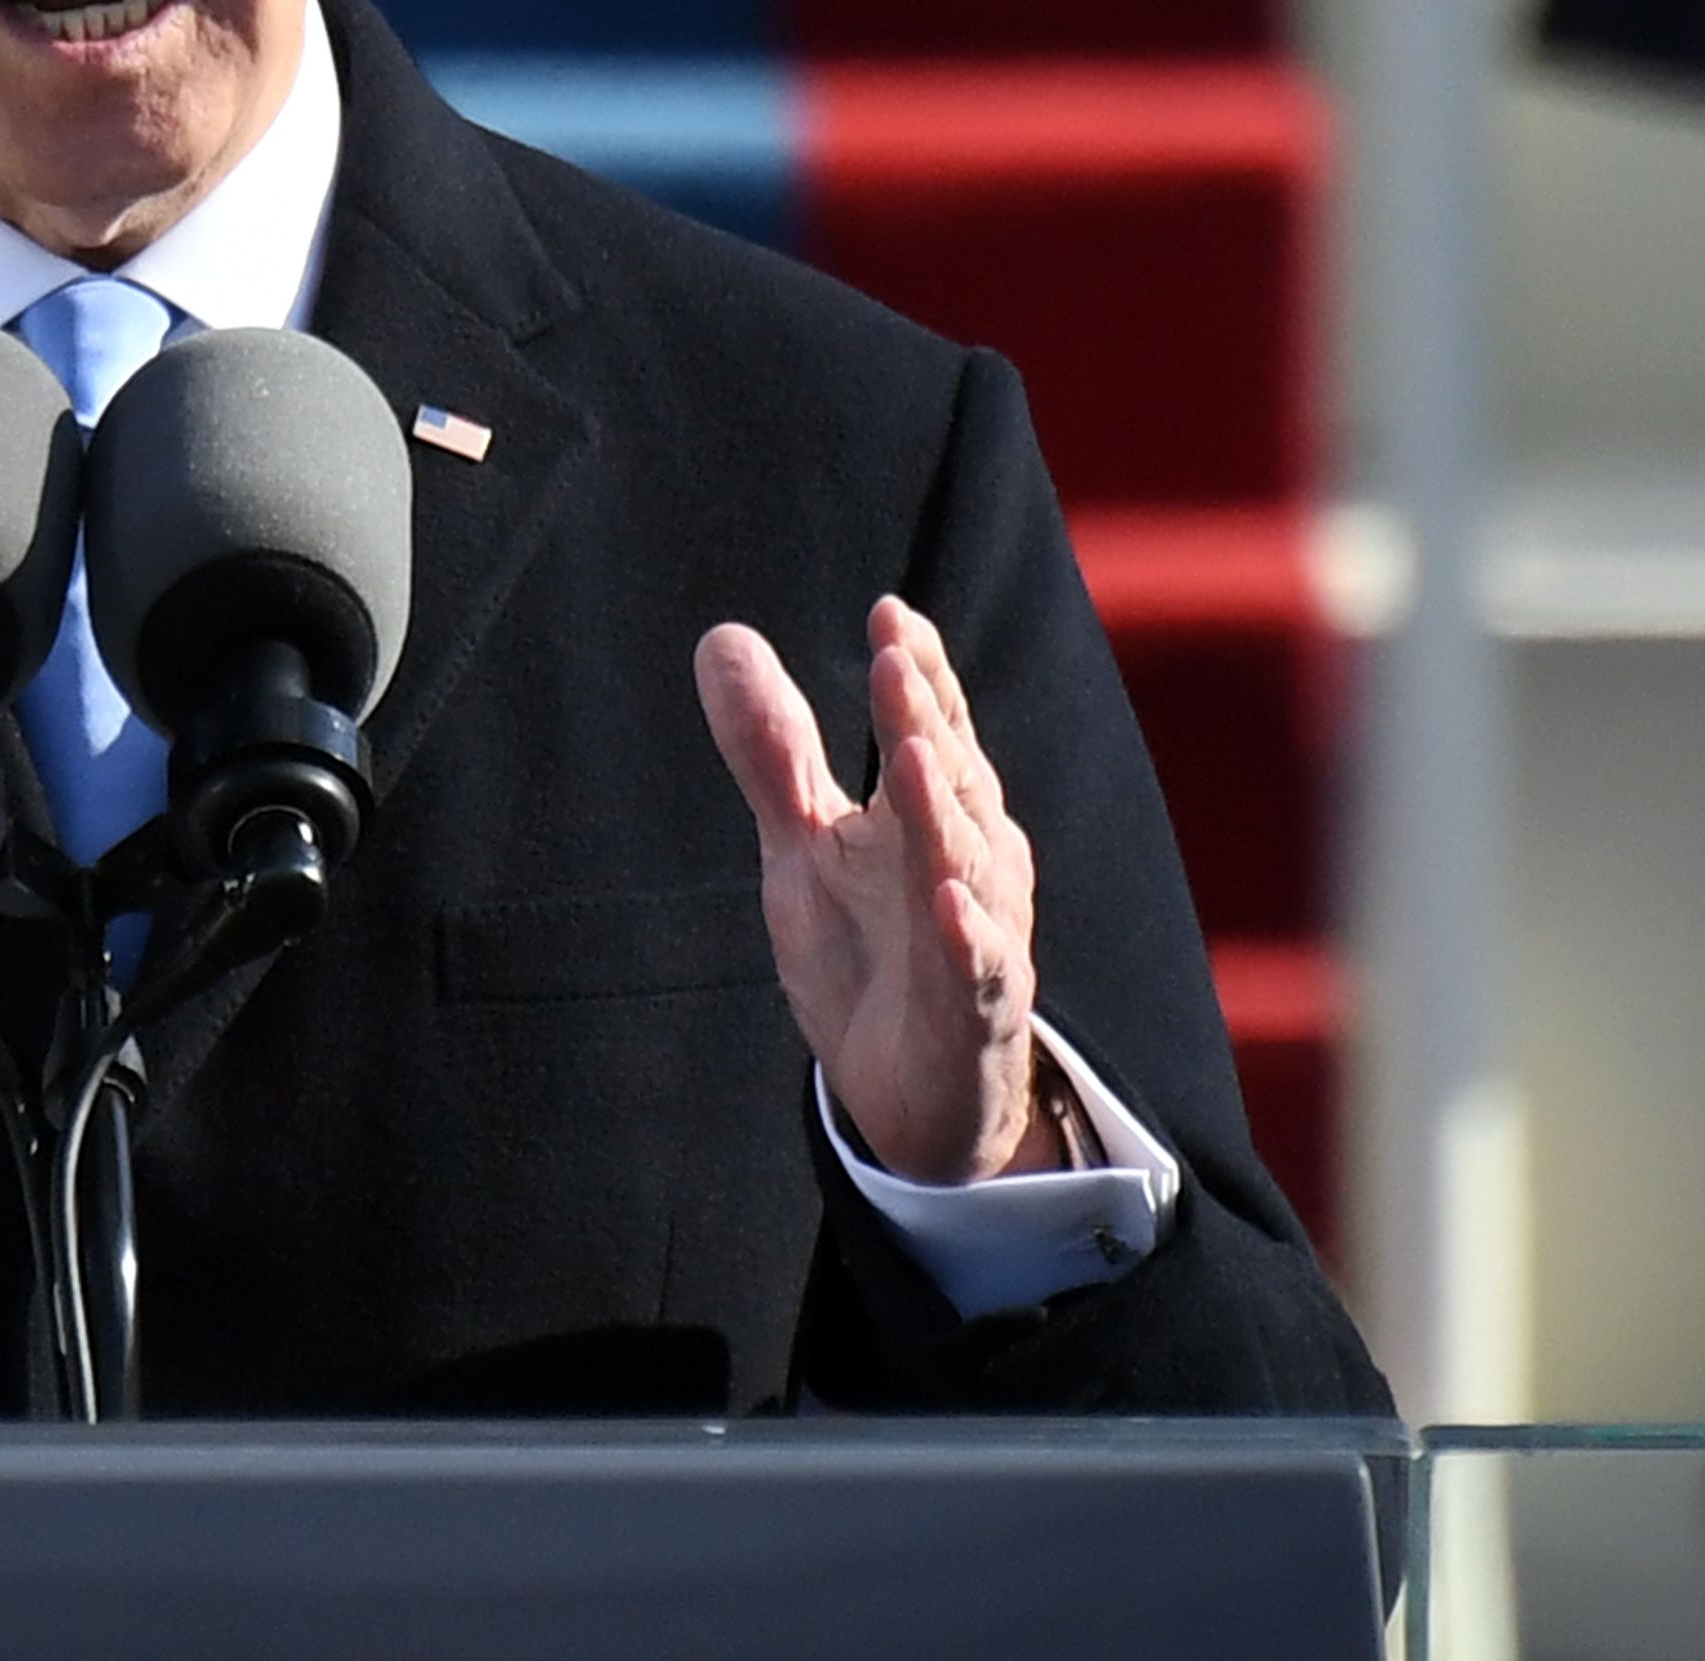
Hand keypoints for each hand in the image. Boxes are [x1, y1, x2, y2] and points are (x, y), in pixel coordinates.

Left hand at [694, 596, 1053, 1185]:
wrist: (907, 1093)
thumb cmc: (868, 953)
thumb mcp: (803, 844)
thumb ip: (772, 750)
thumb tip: (723, 635)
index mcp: (932, 814)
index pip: (931, 726)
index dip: (915, 672)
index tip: (889, 612)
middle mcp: (970, 861)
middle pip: (952, 778)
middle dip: (925, 719)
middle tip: (895, 657)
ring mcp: (981, 936)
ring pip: (970, 865)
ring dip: (944, 813)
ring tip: (915, 758)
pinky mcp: (974, 1011)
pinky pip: (979, 969)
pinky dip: (970, 937)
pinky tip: (948, 904)